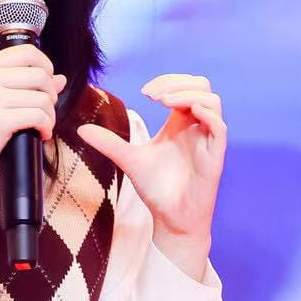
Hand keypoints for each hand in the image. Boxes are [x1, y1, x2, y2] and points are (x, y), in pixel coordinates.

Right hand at [0, 43, 66, 184]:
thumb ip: (26, 85)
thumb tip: (60, 78)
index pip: (27, 52)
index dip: (46, 66)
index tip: (46, 84)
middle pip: (40, 75)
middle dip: (51, 95)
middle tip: (45, 110)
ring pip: (43, 98)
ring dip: (50, 115)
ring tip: (42, 125)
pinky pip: (38, 116)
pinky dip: (46, 127)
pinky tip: (40, 133)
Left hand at [76, 74, 225, 242]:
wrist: (170, 219)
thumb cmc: (156, 189)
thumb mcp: (129, 160)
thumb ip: (109, 143)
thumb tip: (81, 130)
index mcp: (179, 123)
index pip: (182, 87)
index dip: (167, 81)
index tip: (144, 91)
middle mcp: (195, 127)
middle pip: (201, 87)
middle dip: (178, 83)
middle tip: (152, 94)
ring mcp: (206, 140)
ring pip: (212, 102)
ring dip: (189, 94)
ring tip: (164, 101)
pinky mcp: (214, 157)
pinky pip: (220, 127)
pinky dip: (207, 114)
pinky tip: (186, 113)